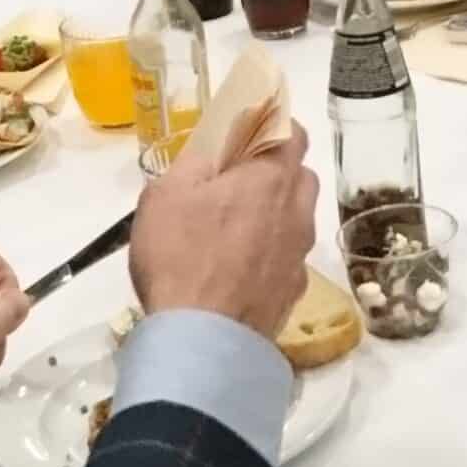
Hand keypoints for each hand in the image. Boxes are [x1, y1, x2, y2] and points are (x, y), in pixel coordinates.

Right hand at [131, 123, 319, 336]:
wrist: (203, 340)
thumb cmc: (180, 256)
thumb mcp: (166, 194)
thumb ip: (195, 162)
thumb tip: (215, 149)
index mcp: (270, 177)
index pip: (294, 133)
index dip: (275, 126)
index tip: (249, 133)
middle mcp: (297, 210)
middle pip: (300, 175)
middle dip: (276, 170)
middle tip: (237, 181)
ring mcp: (301, 253)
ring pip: (297, 217)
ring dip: (275, 212)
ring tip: (236, 227)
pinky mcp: (295, 290)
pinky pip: (288, 256)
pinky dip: (271, 253)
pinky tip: (241, 267)